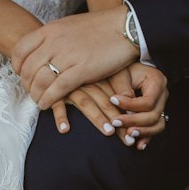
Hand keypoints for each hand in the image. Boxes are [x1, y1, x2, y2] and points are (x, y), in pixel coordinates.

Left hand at [11, 10, 138, 109]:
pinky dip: (48, 99)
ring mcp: (67, 56)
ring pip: (40, 80)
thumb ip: (54, 37)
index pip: (21, 49)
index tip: (21, 75)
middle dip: (26, 84)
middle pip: (28, 68)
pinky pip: (57, 89)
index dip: (17, 66)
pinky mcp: (82, 70)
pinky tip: (46, 105)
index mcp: (50, 30)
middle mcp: (55, 42)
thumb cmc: (99, 28)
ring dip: (36, 94)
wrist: (124, 27)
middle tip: (31, 92)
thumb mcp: (69, 26)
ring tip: (38, 101)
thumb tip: (42, 49)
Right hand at [51, 70, 167, 150]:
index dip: (127, 114)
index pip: (116, 98)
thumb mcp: (102, 74)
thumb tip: (133, 109)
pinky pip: (57, 103)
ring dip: (97, 118)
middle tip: (128, 140)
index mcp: (100, 77)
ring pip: (85, 101)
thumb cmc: (83, 66)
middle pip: (105, 102)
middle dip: (117, 122)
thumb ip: (116, 88)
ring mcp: (70, 85)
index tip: (136, 131)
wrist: (52, 49)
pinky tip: (65, 130)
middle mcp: (87, 81)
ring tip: (109, 132)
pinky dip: (60, 115)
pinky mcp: (54, 91)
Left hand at [111, 63, 169, 149]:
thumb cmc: (124, 69)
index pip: (147, 101)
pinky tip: (138, 145)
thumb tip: (123, 106)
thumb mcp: (121, 73)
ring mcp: (161, 106)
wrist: (130, 69)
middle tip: (115, 122)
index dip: (130, 105)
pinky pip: (155, 129)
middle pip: (153, 116)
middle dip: (134, 121)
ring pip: (158, 125)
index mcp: (157, 81)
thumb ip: (123, 88)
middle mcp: (163, 95)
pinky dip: (147, 137)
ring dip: (143, 132)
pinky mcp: (156, 114)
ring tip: (128, 135)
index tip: (112, 101)